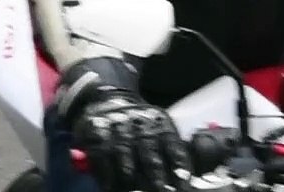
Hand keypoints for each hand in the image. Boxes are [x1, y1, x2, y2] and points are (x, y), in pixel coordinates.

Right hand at [70, 95, 188, 190]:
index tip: (182, 182)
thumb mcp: (159, 134)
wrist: (106, 101)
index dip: (178, 163)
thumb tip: (186, 178)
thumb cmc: (138, 130)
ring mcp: (116, 122)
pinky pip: (100, 151)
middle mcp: (139, 118)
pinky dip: (105, 171)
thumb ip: (175, 154)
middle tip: (160, 189)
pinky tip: (110, 186)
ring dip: (128, 174)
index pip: (172, 143)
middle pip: (149, 147)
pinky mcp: (96, 127)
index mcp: (160, 121)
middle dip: (155, 173)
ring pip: (124, 149)